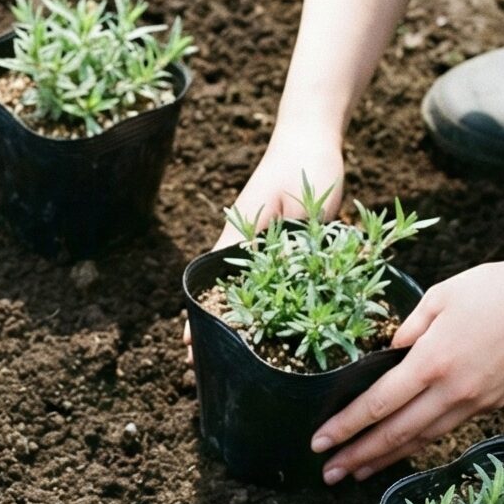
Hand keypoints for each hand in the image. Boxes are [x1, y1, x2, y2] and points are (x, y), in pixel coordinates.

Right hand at [185, 130, 344, 367]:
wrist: (312, 136)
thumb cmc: (304, 165)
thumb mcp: (304, 204)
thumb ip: (300, 239)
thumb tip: (302, 279)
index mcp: (241, 236)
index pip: (212, 283)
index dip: (203, 316)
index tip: (191, 345)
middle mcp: (246, 243)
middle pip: (225, 293)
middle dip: (217, 328)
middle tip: (211, 367)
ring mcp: (262, 244)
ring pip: (248, 291)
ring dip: (242, 321)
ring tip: (240, 360)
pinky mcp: (282, 242)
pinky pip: (274, 279)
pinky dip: (270, 303)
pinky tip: (278, 328)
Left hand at [309, 255, 503, 483]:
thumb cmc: (492, 289)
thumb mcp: (439, 296)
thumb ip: (407, 329)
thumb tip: (388, 355)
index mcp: (432, 360)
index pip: (379, 404)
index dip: (347, 426)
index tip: (320, 442)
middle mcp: (453, 390)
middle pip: (396, 433)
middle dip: (359, 456)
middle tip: (330, 474)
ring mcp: (476, 402)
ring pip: (423, 438)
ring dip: (387, 457)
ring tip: (359, 471)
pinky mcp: (494, 404)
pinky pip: (447, 428)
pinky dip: (420, 442)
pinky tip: (403, 447)